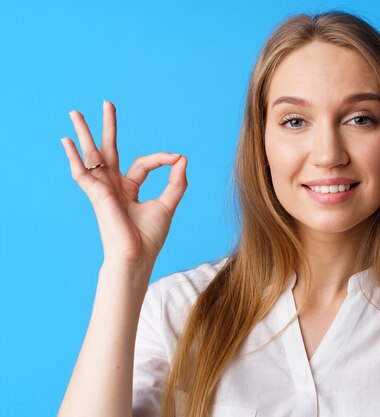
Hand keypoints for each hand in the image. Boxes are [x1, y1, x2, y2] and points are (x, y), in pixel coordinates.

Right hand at [61, 101, 187, 268]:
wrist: (136, 257)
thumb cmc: (149, 238)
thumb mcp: (167, 205)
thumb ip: (176, 182)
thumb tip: (182, 158)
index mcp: (129, 189)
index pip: (142, 164)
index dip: (161, 158)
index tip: (176, 158)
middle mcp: (113, 187)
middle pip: (109, 151)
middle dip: (108, 127)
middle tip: (107, 103)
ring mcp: (103, 190)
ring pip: (92, 155)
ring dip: (84, 133)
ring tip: (75, 112)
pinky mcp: (97, 196)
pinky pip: (82, 174)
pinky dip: (74, 157)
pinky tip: (66, 141)